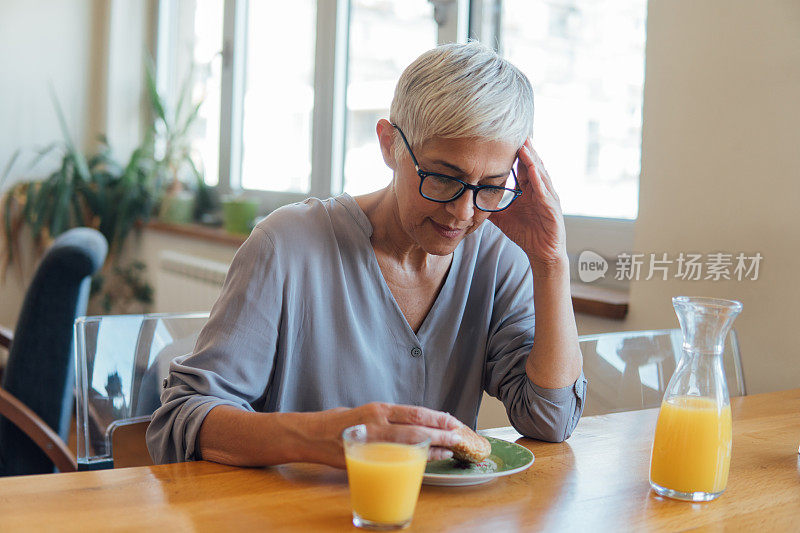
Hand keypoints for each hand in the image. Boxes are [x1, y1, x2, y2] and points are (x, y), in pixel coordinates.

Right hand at [307, 402, 463, 467]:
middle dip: (441, 433)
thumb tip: (411, 425)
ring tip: (451, 448)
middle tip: (459, 436)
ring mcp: (371, 441)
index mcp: (378, 409)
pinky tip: (428, 460)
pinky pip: (395, 460)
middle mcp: (377, 422)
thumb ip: (386, 419)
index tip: (453, 421)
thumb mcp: (365, 413)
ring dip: (434, 447)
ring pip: (409, 444)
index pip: (414, 412)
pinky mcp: (365, 457)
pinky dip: (415, 460)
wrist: (310, 435)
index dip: (436, 417)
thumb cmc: (338, 423)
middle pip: (416, 428)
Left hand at [490, 139, 567, 274]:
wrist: (542, 253)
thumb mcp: (503, 218)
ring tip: (525, 144)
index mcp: (529, 190)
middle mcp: (540, 190)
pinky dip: (539, 180)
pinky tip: (533, 170)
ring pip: (540, 173)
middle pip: (532, 164)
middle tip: (517, 131)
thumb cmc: (526, 234)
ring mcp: (548, 197)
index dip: (515, 153)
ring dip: (532, 159)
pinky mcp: (552, 208)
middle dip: (526, 149)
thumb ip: (490, 208)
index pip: (522, 167)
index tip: (505, 138)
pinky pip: (545, 191)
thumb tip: (470, 201)